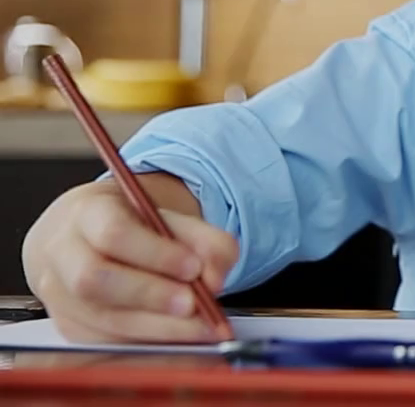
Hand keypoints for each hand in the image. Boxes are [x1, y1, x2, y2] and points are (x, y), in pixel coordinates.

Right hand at [21, 180, 236, 343]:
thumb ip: (204, 240)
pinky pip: (105, 341)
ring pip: (99, 318)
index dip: (155, 254)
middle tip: (195, 303)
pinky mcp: (69, 327)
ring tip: (199, 326)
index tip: (193, 268)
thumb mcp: (171, 218)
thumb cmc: (132, 225)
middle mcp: (63, 254)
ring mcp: (58, 295)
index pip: (113, 233)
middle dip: (151, 295)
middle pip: (94, 280)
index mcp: (86, 213)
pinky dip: (147, 342)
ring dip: (157, 327)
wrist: (88, 239)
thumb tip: (216, 276)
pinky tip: (179, 337)